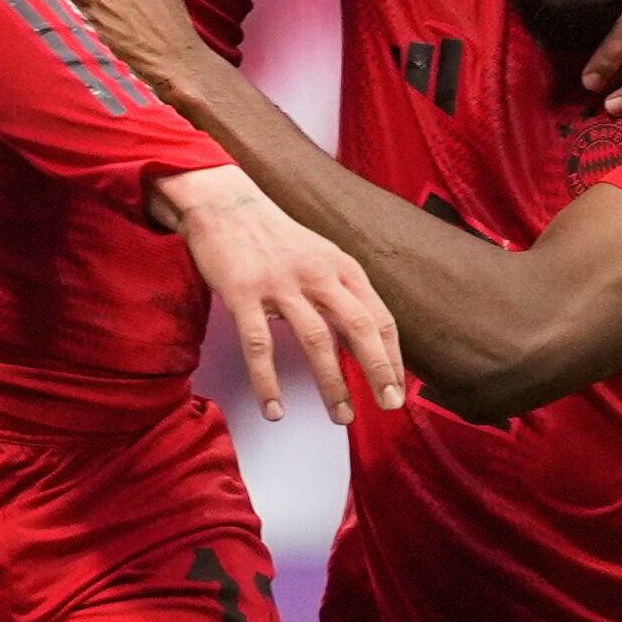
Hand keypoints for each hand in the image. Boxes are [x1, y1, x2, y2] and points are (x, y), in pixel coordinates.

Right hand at [162, 164, 410, 422]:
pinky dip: (268, 382)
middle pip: (359, 326)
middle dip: (379, 370)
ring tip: (341, 417)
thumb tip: (366, 339)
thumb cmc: (275, 239)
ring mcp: (281, 283)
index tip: (398, 388)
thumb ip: (343, 293)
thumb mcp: (321, 257)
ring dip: (331, 384)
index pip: (378, 317)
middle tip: (389, 406)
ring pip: (316, 340)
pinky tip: (276, 410)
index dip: (392, 356)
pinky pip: (259, 345)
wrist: (224, 204)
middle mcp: (318, 274)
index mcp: (341, 267)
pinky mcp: (243, 292)